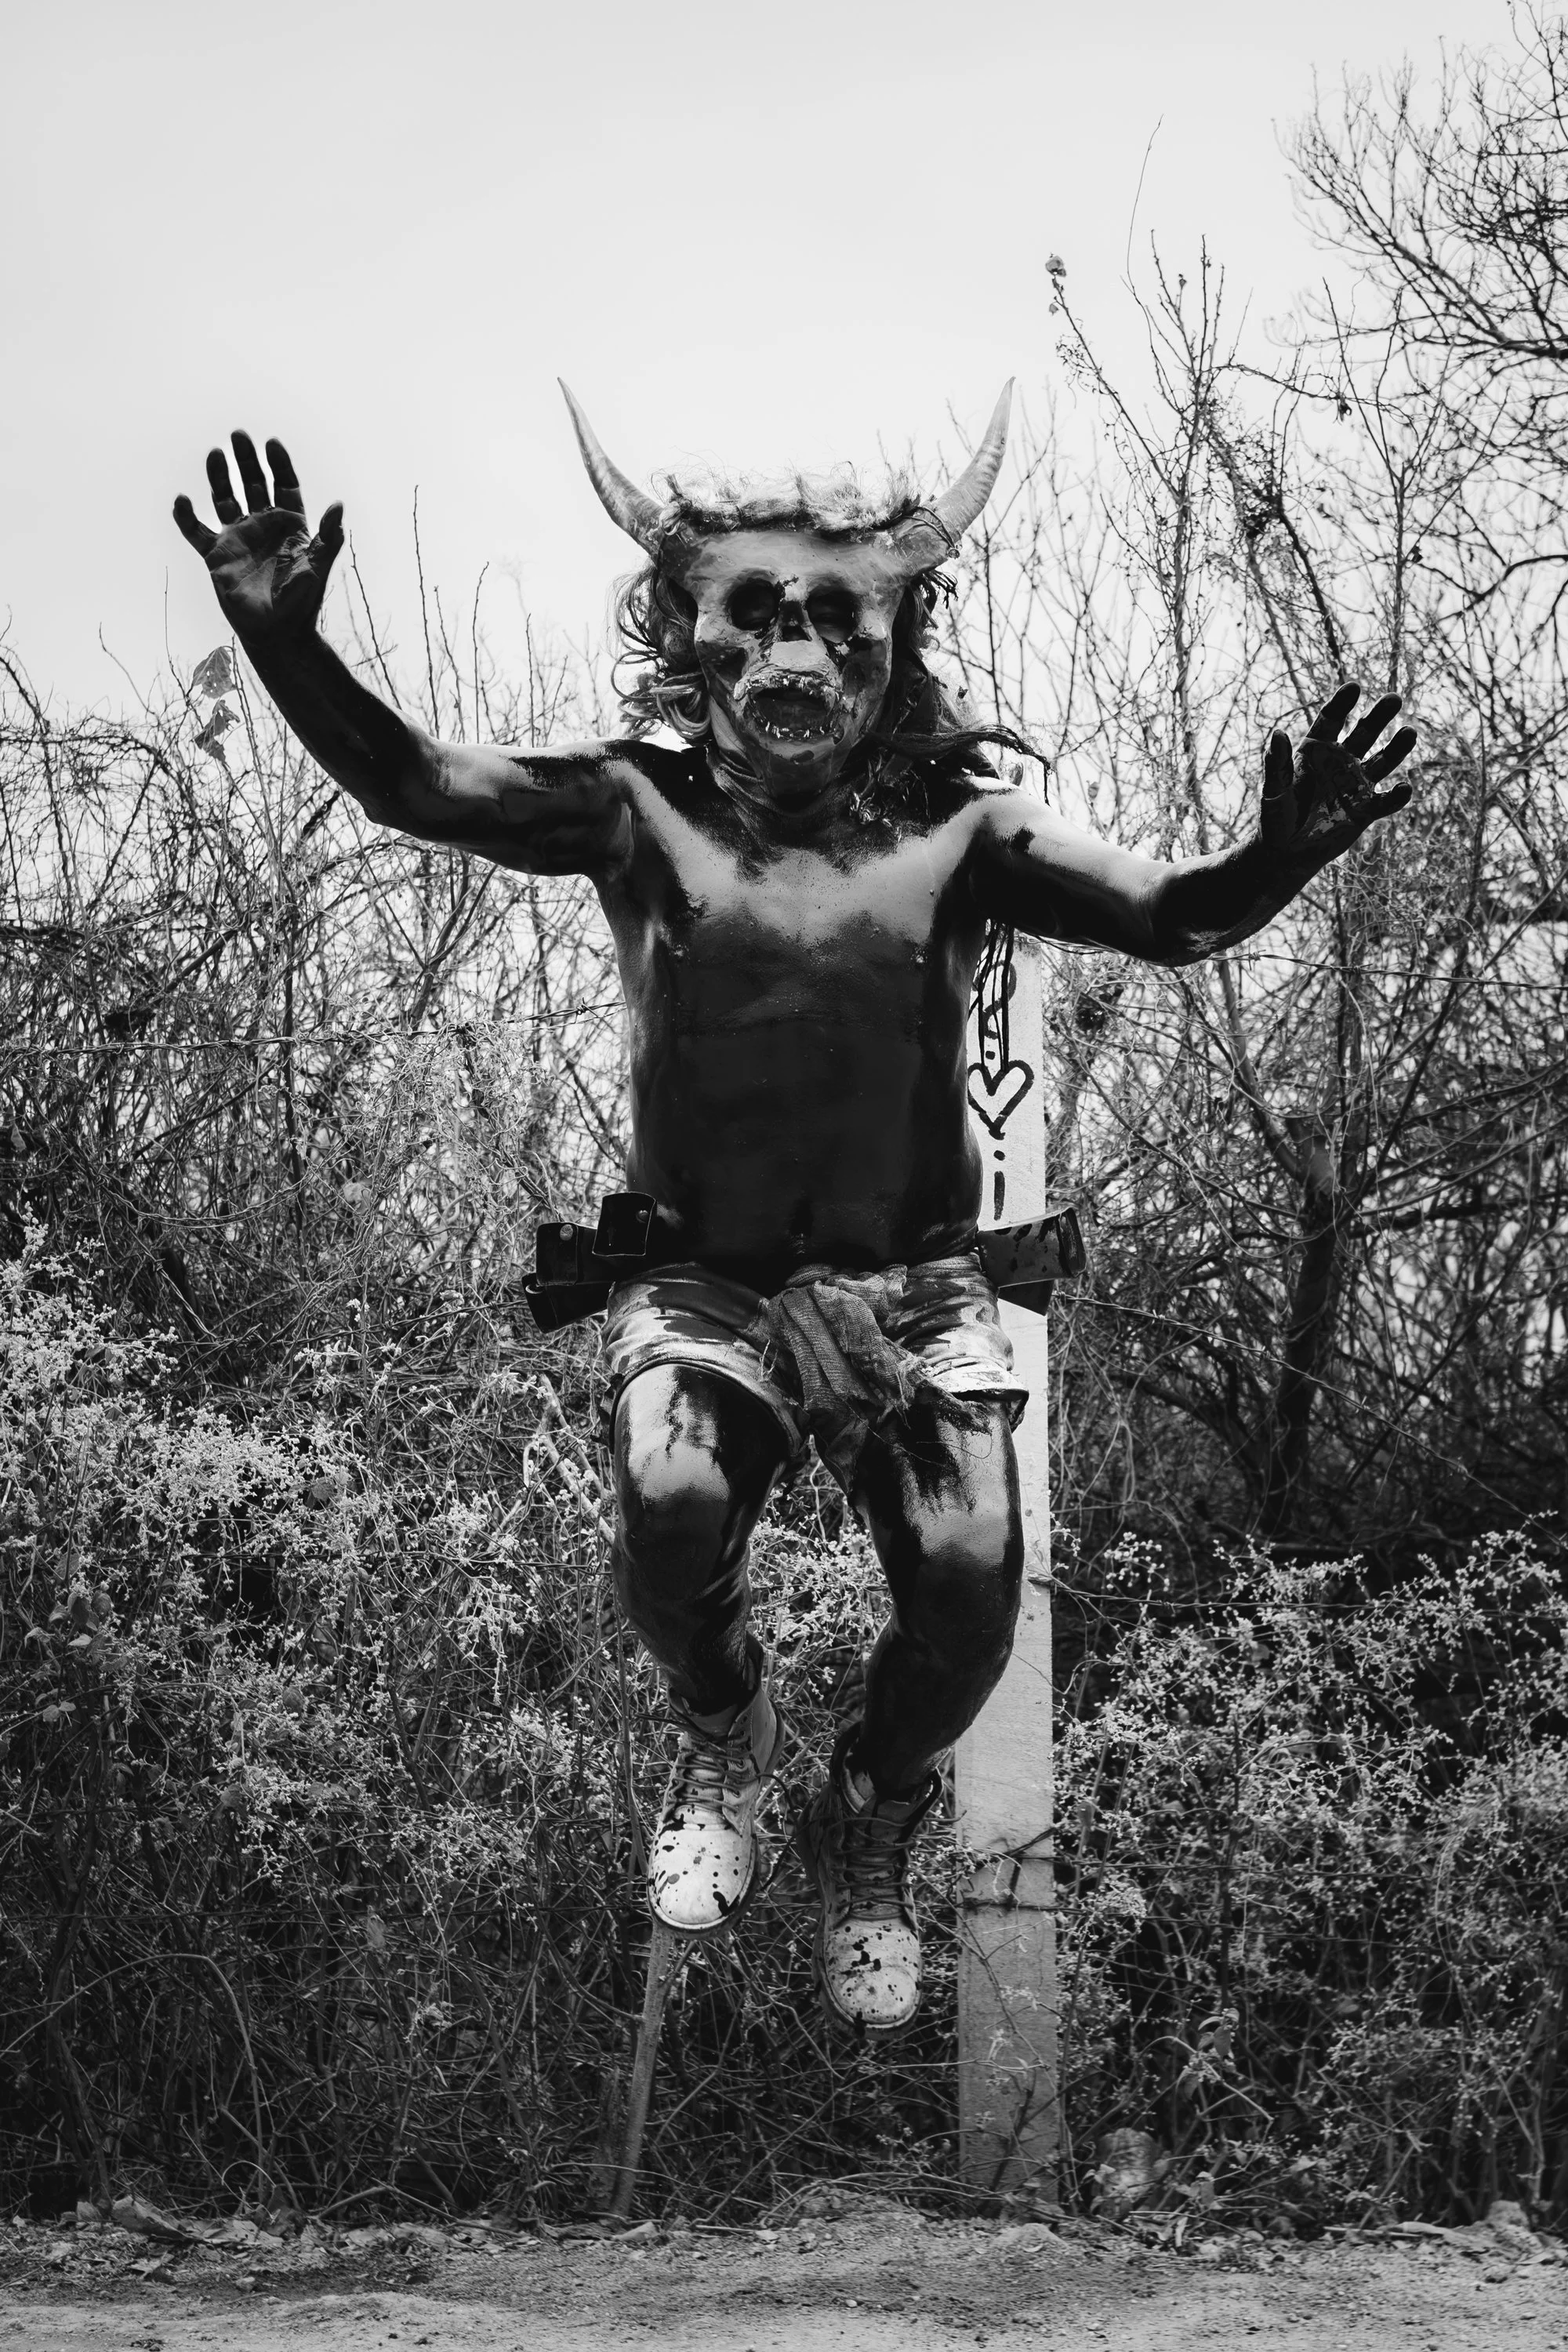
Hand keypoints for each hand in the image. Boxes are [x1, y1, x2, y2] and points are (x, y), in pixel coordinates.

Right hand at [173, 432, 343, 647]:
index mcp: (290, 526)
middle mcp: (263, 527)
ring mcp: (238, 538)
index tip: (272, 443)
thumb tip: (339, 505)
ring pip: (225, 498)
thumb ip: (329, 537)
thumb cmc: (301, 603)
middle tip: (239, 435)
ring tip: (215, 453)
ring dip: (219, 477)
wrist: (276, 633)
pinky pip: (195, 531)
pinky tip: (182, 500)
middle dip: (247, 460)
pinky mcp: (217, 555)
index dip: (279, 464)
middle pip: (254, 483)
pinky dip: (186, 517)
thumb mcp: (319, 568)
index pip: (285, 485)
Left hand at [1260, 683, 1416, 869]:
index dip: (1342, 703)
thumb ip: (1277, 765)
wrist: (1286, 853)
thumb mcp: (1274, 791)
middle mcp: (1340, 763)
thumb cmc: (1275, 819)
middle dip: (1379, 716)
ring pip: (1383, 761)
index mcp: (1316, 752)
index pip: (1331, 720)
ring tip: (1409, 732)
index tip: (1354, 687)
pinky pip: (1387, 800)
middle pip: (1364, 733)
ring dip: (1397, 747)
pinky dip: (1398, 795)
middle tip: (1394, 698)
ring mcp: (1356, 785)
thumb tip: (1277, 734)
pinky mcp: (1366, 810)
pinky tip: (1404, 788)